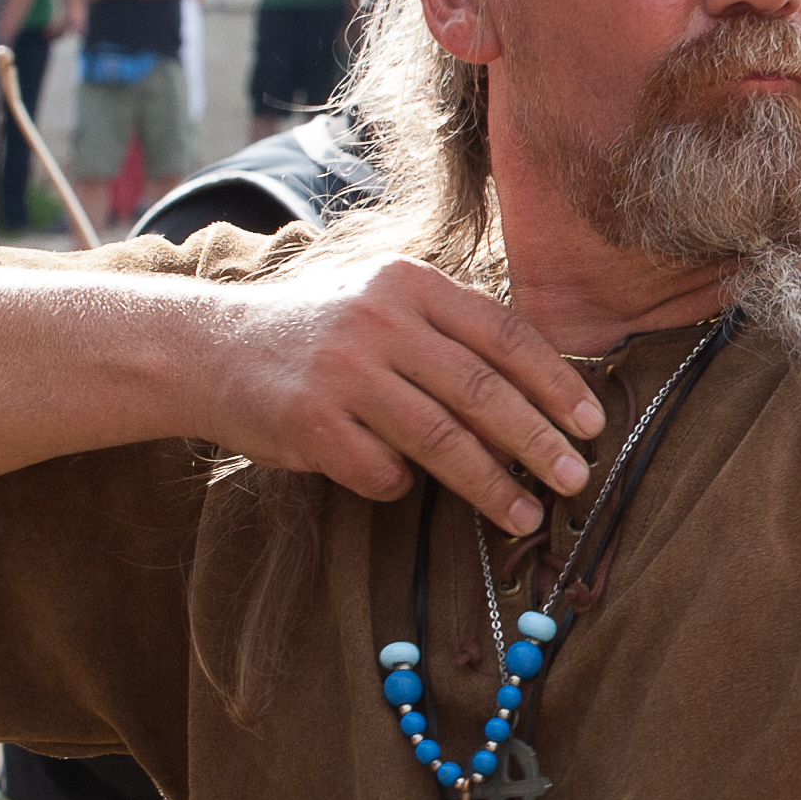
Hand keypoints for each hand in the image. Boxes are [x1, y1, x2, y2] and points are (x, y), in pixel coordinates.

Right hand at [213, 251, 607, 535]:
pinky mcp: (310, 421)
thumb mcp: (384, 306)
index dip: (554, 383)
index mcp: (410, 283)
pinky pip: (380, 470)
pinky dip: (398, 485)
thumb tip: (541, 402)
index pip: (503, 334)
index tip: (591, 425)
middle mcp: (379, 318)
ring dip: (491, 484)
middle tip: (576, 479)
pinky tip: (398, 486)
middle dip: (537, 441)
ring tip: (526, 516)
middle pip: (481, 390)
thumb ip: (450, 336)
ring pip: (440, 439)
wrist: (209, 348)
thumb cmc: (319, 334)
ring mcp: (343, 370)